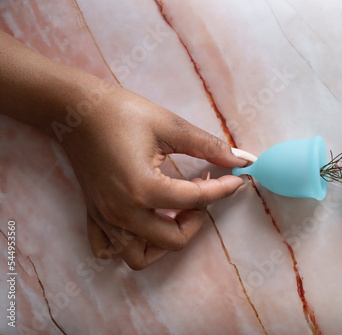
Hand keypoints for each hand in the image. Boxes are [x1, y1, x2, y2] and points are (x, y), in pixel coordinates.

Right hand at [61, 85, 245, 269]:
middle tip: (203, 193)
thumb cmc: (121, 112)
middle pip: (174, 240)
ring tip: (175, 213)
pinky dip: (130, 245)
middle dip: (198, 219)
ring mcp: (106, 218)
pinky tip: (143, 223)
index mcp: (143, 189)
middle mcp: (123, 213)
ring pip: (140, 256)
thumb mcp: (170, 126)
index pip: (197, 200)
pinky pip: (109, 250)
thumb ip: (209, 146)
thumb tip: (241, 159)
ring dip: (165, 242)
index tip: (238, 178)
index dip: (224, 189)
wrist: (75, 109)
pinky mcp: (94, 215)